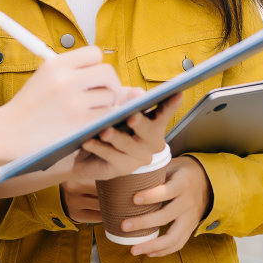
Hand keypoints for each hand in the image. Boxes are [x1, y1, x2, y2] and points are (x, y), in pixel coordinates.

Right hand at [0, 47, 138, 168]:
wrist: (7, 133)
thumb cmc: (28, 107)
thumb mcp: (44, 77)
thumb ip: (72, 71)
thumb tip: (103, 69)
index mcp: (55, 65)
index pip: (94, 53)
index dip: (97, 65)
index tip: (93, 76)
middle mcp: (65, 80)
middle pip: (108, 73)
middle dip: (111, 84)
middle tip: (105, 93)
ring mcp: (73, 103)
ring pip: (110, 97)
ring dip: (105, 104)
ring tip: (89, 111)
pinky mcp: (79, 124)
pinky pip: (105, 116)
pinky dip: (101, 120)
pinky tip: (88, 123)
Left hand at [61, 92, 182, 223]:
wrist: (85, 145)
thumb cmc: (107, 119)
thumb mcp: (116, 103)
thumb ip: (128, 98)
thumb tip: (137, 93)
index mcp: (153, 122)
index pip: (164, 112)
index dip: (171, 104)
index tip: (177, 93)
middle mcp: (151, 141)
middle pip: (150, 132)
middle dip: (141, 123)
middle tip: (132, 116)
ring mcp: (139, 157)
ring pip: (130, 146)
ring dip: (117, 137)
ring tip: (104, 130)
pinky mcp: (123, 169)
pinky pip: (112, 157)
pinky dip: (100, 148)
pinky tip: (89, 141)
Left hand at [120, 154, 212, 256]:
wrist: (207, 181)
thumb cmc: (180, 172)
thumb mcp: (170, 166)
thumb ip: (153, 173)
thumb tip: (124, 179)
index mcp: (183, 183)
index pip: (167, 191)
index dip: (151, 196)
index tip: (133, 198)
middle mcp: (188, 202)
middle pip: (166, 216)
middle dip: (144, 223)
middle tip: (124, 226)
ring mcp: (191, 217)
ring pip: (174, 236)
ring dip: (152, 245)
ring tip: (133, 250)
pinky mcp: (191, 228)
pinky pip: (178, 243)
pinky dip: (163, 251)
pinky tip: (148, 253)